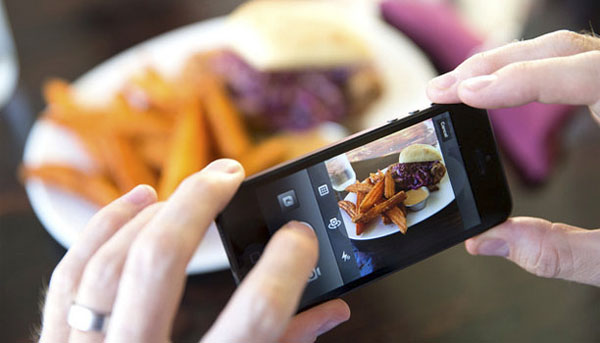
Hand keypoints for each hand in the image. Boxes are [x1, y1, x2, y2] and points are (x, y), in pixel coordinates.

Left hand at [38, 159, 349, 342]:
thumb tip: (331, 311)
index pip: (255, 321)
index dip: (285, 269)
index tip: (300, 236)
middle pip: (159, 265)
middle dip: (198, 205)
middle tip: (229, 174)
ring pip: (109, 264)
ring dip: (151, 214)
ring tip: (185, 190)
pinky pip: (68, 277)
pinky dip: (100, 229)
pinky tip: (134, 202)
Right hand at [426, 30, 599, 285]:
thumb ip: (561, 252)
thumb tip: (489, 242)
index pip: (578, 73)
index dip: (513, 80)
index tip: (462, 95)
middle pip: (566, 49)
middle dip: (495, 65)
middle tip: (443, 89)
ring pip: (572, 52)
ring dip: (511, 64)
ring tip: (463, 88)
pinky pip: (581, 68)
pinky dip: (535, 73)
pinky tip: (507, 90)